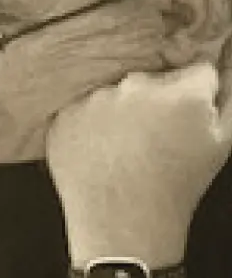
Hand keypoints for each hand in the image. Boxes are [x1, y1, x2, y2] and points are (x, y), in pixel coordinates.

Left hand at [46, 51, 231, 257]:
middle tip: (154, 141)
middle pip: (152, 80)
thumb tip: (229, 52)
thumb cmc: (179, 186)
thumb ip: (230, 92)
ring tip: (126, 149)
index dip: (196, 97)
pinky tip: (101, 152)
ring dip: (122, 112)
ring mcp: (94, 101)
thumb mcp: (223, 140)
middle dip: (158, 101)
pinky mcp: (63, 118)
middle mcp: (134, 87)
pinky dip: (91, 126)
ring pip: (116, 93)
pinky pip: (84, 110)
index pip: (196, 71)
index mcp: (181, 91)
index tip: (187, 123)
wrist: (122, 225)